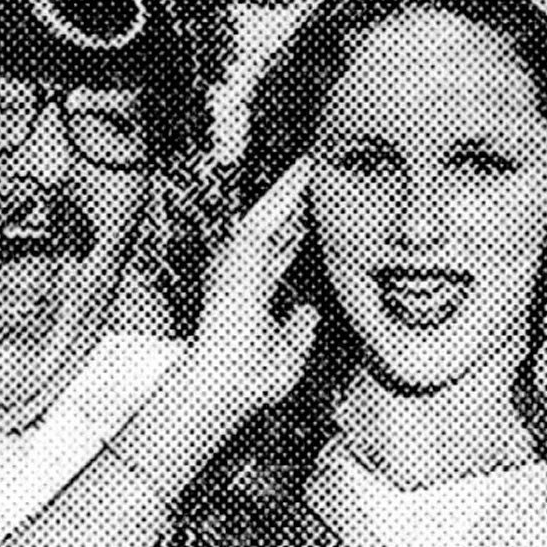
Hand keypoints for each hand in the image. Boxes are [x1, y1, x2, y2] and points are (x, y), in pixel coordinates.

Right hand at [187, 158, 319, 416]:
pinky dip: (288, 188)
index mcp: (253, 294)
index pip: (278, 257)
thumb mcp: (287, 352)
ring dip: (293, 188)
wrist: (229, 384)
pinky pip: (270, 210)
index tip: (314, 220)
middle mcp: (244, 271)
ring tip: (314, 162)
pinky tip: (306, 168)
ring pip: (272, 213)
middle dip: (297, 205)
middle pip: (277, 229)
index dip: (296, 237)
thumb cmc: (251, 380)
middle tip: (318, 177)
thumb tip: (310, 309)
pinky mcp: (241, 249)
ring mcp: (239, 258)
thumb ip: (299, 329)